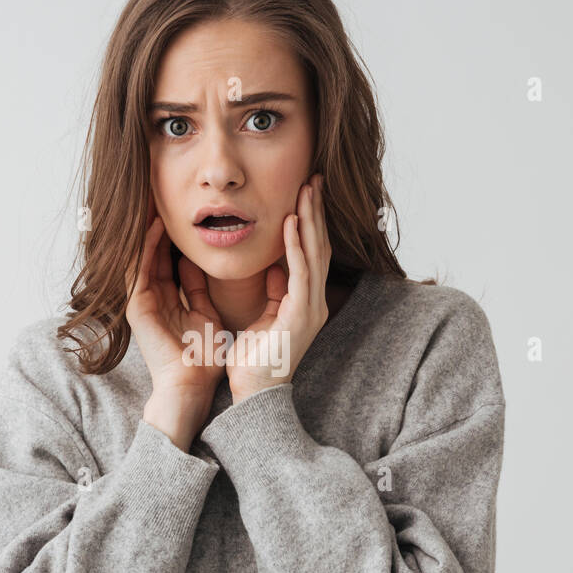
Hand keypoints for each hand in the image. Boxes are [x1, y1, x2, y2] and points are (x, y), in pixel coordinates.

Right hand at [125, 211, 228, 448]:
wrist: (191, 387)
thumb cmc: (202, 358)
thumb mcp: (206, 313)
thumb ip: (200, 289)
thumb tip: (202, 265)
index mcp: (166, 297)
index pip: (167, 256)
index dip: (175, 232)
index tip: (188, 207)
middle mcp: (150, 295)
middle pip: (151, 250)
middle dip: (156, 223)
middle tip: (164, 192)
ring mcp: (141, 300)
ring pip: (141, 254)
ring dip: (147, 227)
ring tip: (155, 198)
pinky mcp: (137, 306)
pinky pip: (138, 269)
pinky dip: (146, 246)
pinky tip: (154, 225)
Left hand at [226, 173, 331, 402]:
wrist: (253, 393)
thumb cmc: (254, 360)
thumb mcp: (264, 316)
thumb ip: (273, 291)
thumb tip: (274, 267)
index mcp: (305, 302)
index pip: (312, 253)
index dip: (310, 222)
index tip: (306, 193)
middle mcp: (314, 302)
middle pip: (319, 247)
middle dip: (317, 211)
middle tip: (314, 178)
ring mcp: (311, 308)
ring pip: (315, 254)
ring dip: (311, 219)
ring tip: (308, 189)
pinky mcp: (300, 314)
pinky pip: (300, 272)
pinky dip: (297, 245)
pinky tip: (293, 222)